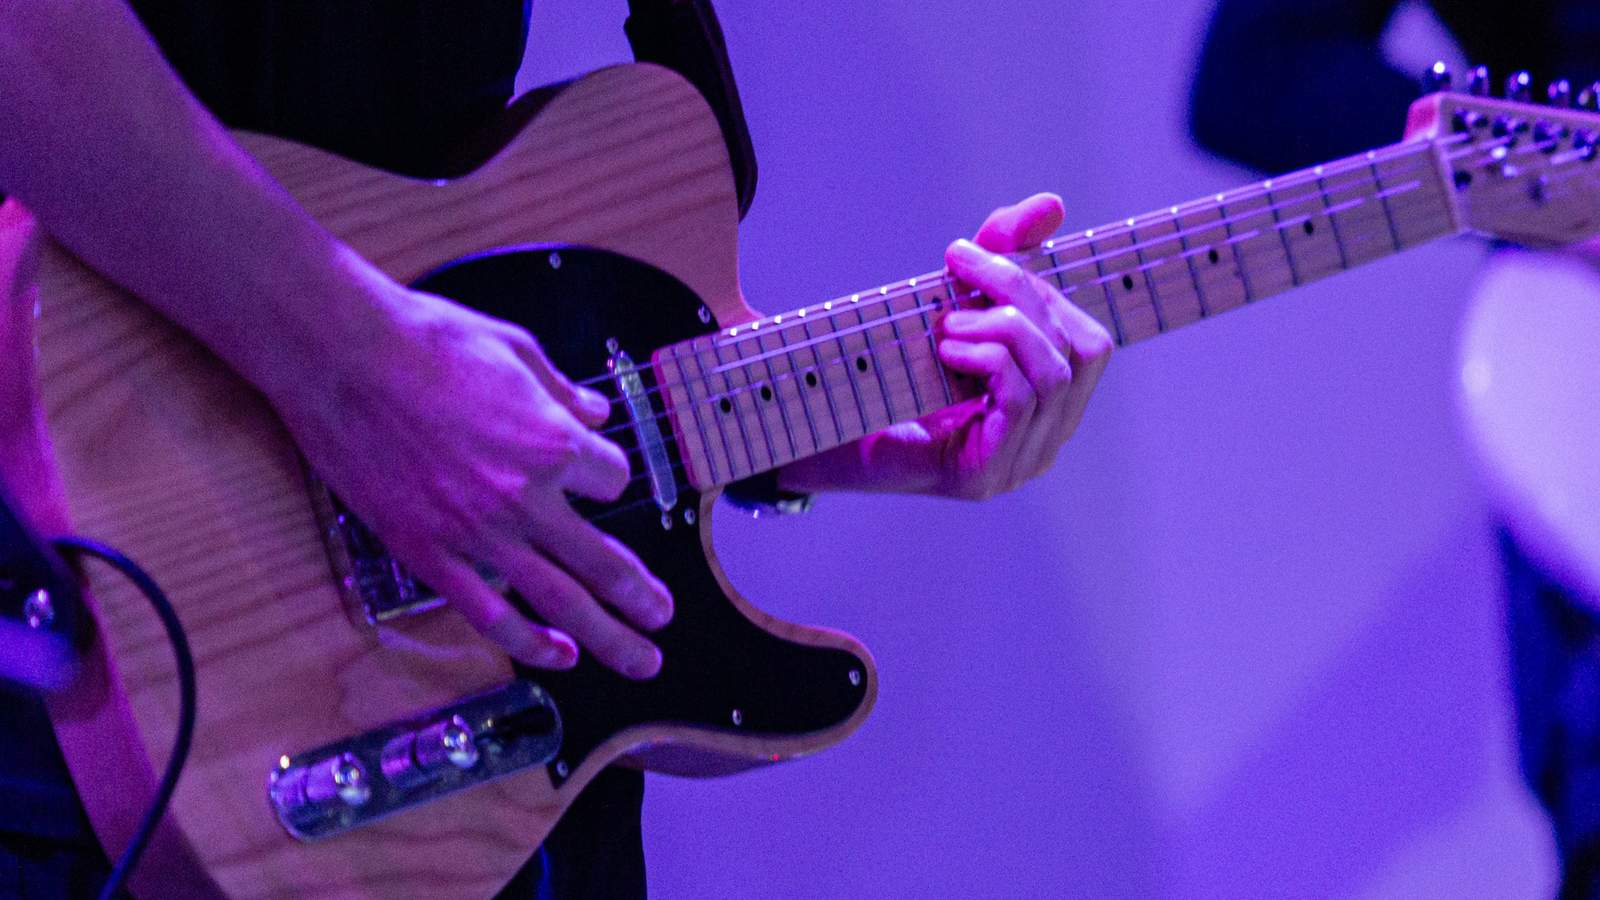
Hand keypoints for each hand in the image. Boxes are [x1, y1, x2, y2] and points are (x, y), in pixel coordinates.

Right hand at [272, 280, 671, 679]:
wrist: (340, 355)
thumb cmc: (424, 339)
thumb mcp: (514, 348)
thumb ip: (561, 390)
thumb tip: (596, 413)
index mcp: (551, 442)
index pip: (612, 480)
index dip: (608, 476)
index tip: (598, 476)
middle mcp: (525, 497)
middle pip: (605, 563)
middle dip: (642, 597)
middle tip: (663, 617)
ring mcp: (477, 533)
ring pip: (559, 601)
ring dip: (609, 636)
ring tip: (640, 659)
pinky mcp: (428, 554)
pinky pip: (489, 615)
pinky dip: (529, 644)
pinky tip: (560, 656)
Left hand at [781, 193, 1111, 497]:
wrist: (822, 438)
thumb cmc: (889, 374)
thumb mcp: (953, 304)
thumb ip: (1001, 254)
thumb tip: (1052, 205)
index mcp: (1050, 405)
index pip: (1092, 342)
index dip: (1047, 289)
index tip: (977, 257)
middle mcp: (1048, 439)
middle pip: (1084, 351)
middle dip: (1024, 295)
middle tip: (958, 270)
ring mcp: (1022, 464)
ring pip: (1056, 374)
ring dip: (1003, 328)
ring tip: (947, 322)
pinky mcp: (985, 476)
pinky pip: (1020, 401)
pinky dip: (988, 360)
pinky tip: (945, 351)